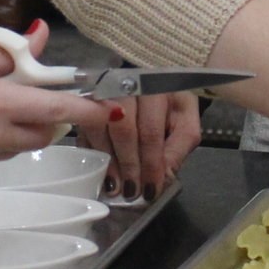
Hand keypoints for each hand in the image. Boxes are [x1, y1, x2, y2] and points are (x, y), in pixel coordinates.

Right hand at [76, 91, 201, 199]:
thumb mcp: (184, 119)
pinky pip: (85, 128)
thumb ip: (179, 146)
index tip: (151, 189)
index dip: (150, 163)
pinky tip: (98, 170)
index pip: (151, 131)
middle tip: (132, 191)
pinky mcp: (87, 100)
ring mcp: (104, 90)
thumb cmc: (168, 100)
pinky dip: (91, 153)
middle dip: (129, 165)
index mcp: (156, 89)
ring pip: (100, 129)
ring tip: (115, 187)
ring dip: (108, 162)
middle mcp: (127, 85)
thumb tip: (165, 176)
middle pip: (123, 131)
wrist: (149, 78)